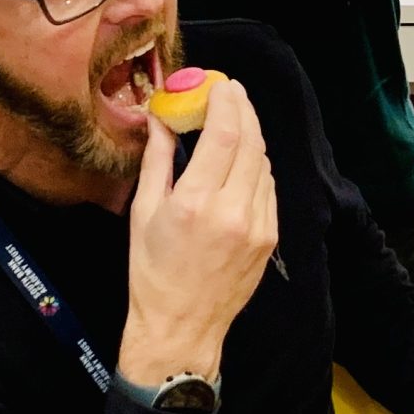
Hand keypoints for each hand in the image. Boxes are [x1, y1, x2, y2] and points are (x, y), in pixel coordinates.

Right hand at [120, 79, 278, 384]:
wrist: (181, 327)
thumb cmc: (152, 273)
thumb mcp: (144, 213)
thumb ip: (157, 160)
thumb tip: (160, 117)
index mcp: (196, 203)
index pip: (224, 135)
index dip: (227, 103)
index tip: (221, 85)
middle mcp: (232, 211)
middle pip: (250, 143)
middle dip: (242, 112)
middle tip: (231, 93)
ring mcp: (257, 226)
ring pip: (262, 164)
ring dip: (250, 138)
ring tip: (232, 124)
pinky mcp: (269, 238)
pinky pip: (267, 189)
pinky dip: (255, 168)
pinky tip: (240, 163)